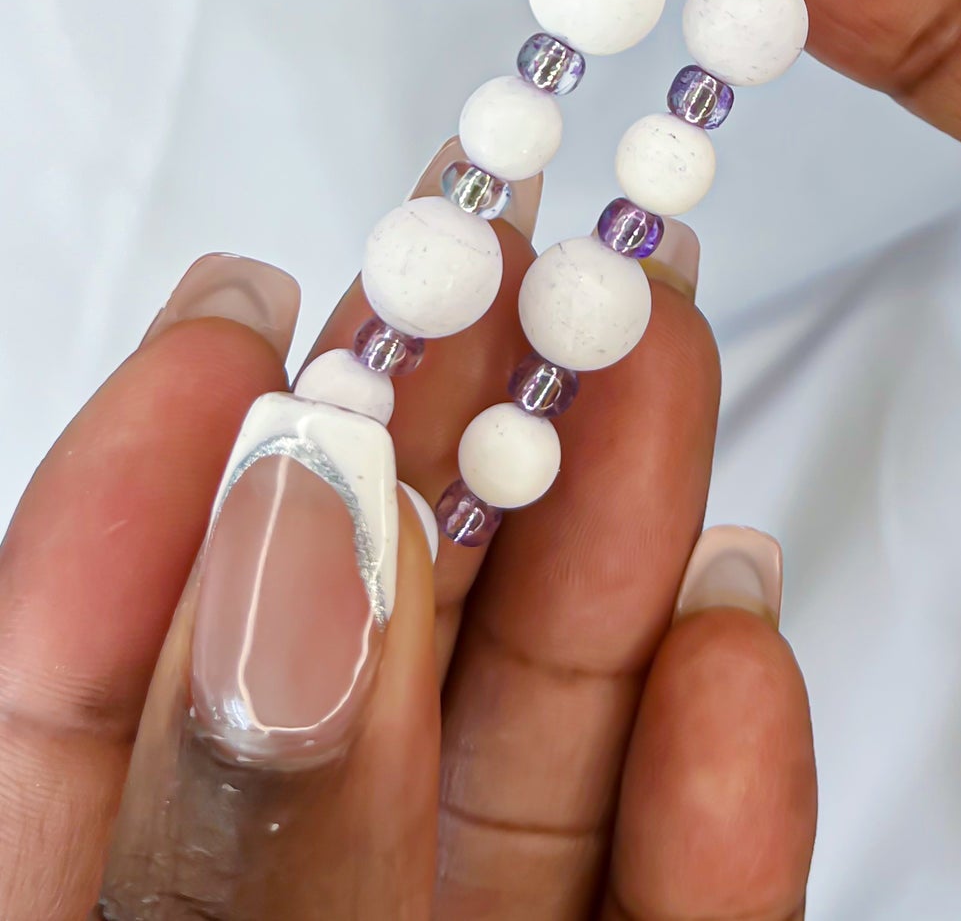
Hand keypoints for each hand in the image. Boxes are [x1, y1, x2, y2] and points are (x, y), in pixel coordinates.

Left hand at [0, 144, 815, 918]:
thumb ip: (241, 840)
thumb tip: (297, 531)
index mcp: (108, 914)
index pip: (73, 704)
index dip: (154, 493)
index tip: (240, 305)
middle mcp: (297, 915)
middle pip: (357, 670)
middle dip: (445, 447)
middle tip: (514, 258)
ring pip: (538, 756)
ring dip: (613, 548)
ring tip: (657, 352)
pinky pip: (681, 916)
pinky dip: (723, 796)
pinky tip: (735, 653)